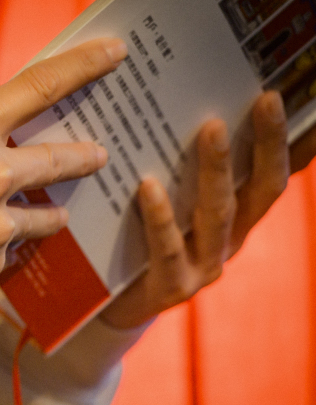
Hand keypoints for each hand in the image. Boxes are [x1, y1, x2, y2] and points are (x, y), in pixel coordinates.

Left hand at [100, 91, 289, 328]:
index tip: (290, 99)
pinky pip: (168, 249)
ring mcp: (205, 267)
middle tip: (266, 100)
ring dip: (217, 170)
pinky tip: (148, 186)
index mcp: (237, 217)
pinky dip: (160, 217)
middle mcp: (230, 240)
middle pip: (261, 190)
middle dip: (268, 144)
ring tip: (211, 129)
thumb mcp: (172, 205)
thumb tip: (191, 111)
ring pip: (219, 214)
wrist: (113, 306)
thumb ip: (185, 169)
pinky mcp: (172, 287)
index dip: (291, 143)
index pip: (274, 175)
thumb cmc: (141, 241)